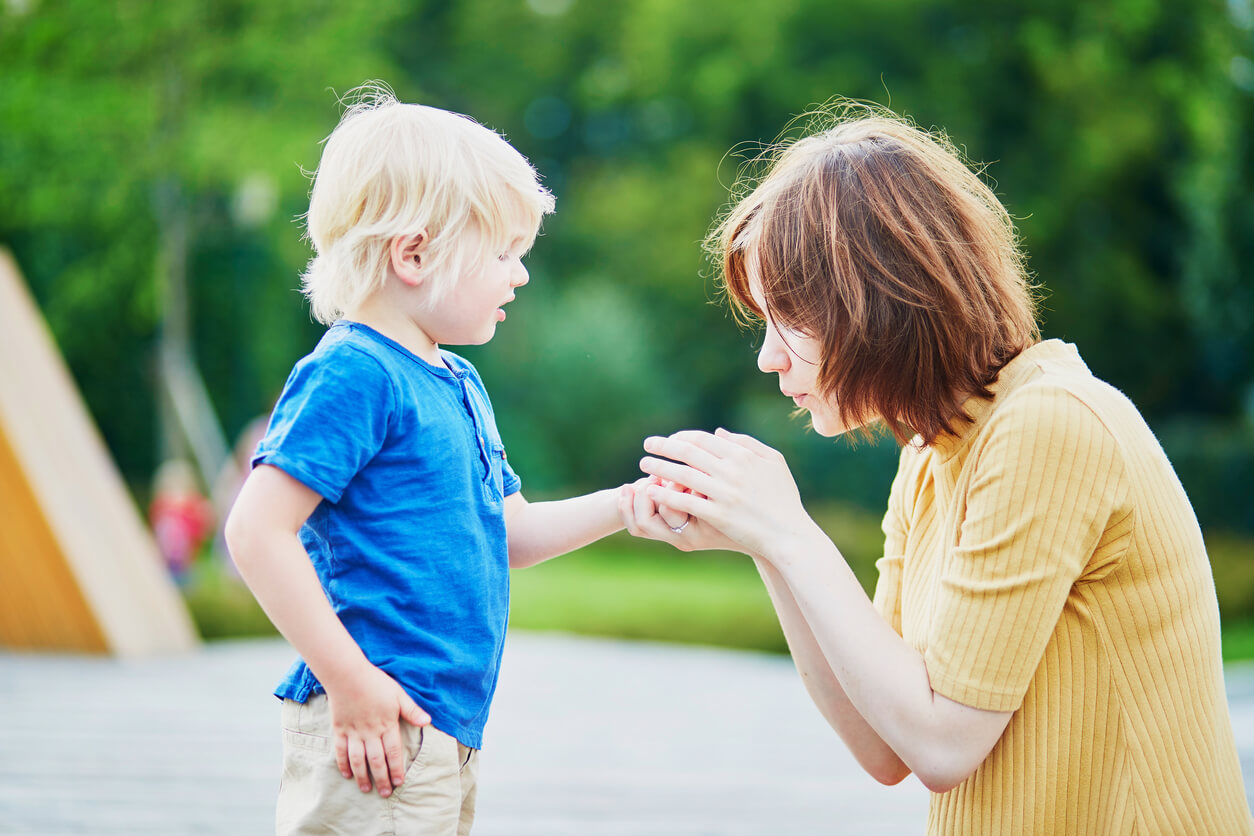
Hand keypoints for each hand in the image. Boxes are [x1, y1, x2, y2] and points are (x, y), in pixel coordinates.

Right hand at [325, 663, 430, 796]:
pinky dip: (343, 764)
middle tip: (385, 793)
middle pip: (377, 761)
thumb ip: (412, 710)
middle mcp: (370, 732)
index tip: (399, 783)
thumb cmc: (376, 682)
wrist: (347, 674)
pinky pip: (341, 751)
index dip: (397, 769)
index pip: (393, 752)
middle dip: (382, 779)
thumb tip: (428, 722)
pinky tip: (347, 775)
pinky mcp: (339, 729)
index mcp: (387, 725)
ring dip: (363, 776)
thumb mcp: (399, 694)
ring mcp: (353, 732)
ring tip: (366, 789)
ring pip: (358, 760)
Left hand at [636, 428, 821, 559]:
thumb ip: (747, 443)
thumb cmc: (784, 498)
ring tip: (644, 464)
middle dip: (663, 446)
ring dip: (659, 467)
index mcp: (742, 456)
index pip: (702, 439)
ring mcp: (724, 494)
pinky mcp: (718, 515)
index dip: (681, 437)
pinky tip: (652, 490)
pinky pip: (685, 502)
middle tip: (647, 444)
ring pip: (682, 475)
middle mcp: (731, 471)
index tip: (668, 440)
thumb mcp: (774, 462)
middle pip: (688, 452)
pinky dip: (666, 494)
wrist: (789, 534)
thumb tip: (718, 432)